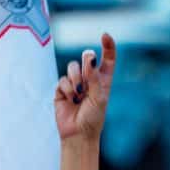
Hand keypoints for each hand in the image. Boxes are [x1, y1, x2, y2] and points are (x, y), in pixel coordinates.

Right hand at [53, 32, 116, 146]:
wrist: (78, 134)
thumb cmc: (93, 118)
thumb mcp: (99, 98)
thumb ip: (94, 78)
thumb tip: (89, 58)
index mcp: (104, 81)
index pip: (107, 60)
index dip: (107, 47)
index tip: (105, 35)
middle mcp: (90, 80)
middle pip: (86, 58)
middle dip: (86, 60)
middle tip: (87, 65)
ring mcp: (75, 83)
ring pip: (72, 67)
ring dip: (76, 78)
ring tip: (79, 94)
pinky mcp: (62, 89)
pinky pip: (62, 79)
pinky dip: (67, 89)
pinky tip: (71, 99)